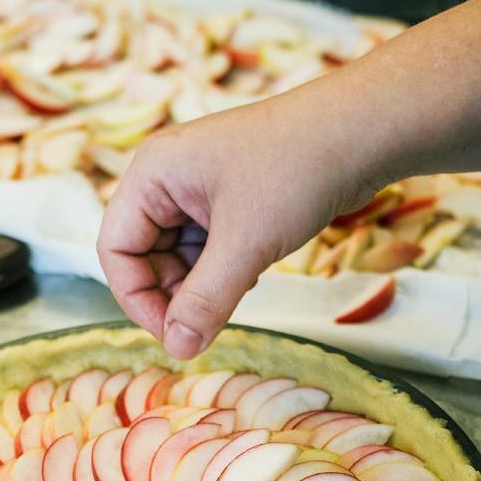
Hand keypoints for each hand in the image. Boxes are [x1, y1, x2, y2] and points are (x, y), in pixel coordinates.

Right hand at [97, 86, 380, 359]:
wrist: (364, 131)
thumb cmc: (298, 169)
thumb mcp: (246, 244)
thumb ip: (205, 301)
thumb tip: (178, 350)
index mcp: (152, 174)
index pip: (116, 249)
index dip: (137, 299)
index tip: (173, 334)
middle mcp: (166, 180)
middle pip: (143, 257)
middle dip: (172, 295)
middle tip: (207, 322)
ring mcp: (198, 190)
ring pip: (178, 259)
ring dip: (200, 287)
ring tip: (238, 288)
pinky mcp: (228, 202)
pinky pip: (207, 252)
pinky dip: (222, 273)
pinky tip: (251, 273)